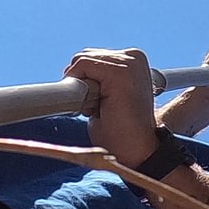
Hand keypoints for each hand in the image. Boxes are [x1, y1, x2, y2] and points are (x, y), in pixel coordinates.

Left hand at [64, 47, 162, 168]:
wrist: (136, 151)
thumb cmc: (120, 131)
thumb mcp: (106, 97)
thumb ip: (95, 80)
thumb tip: (72, 74)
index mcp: (132, 62)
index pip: (92, 58)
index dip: (85, 81)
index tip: (98, 105)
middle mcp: (133, 57)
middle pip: (85, 56)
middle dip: (81, 82)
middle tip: (99, 109)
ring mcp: (128, 62)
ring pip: (82, 61)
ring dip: (82, 87)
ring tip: (100, 109)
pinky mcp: (120, 71)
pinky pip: (81, 66)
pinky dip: (79, 87)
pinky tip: (96, 106)